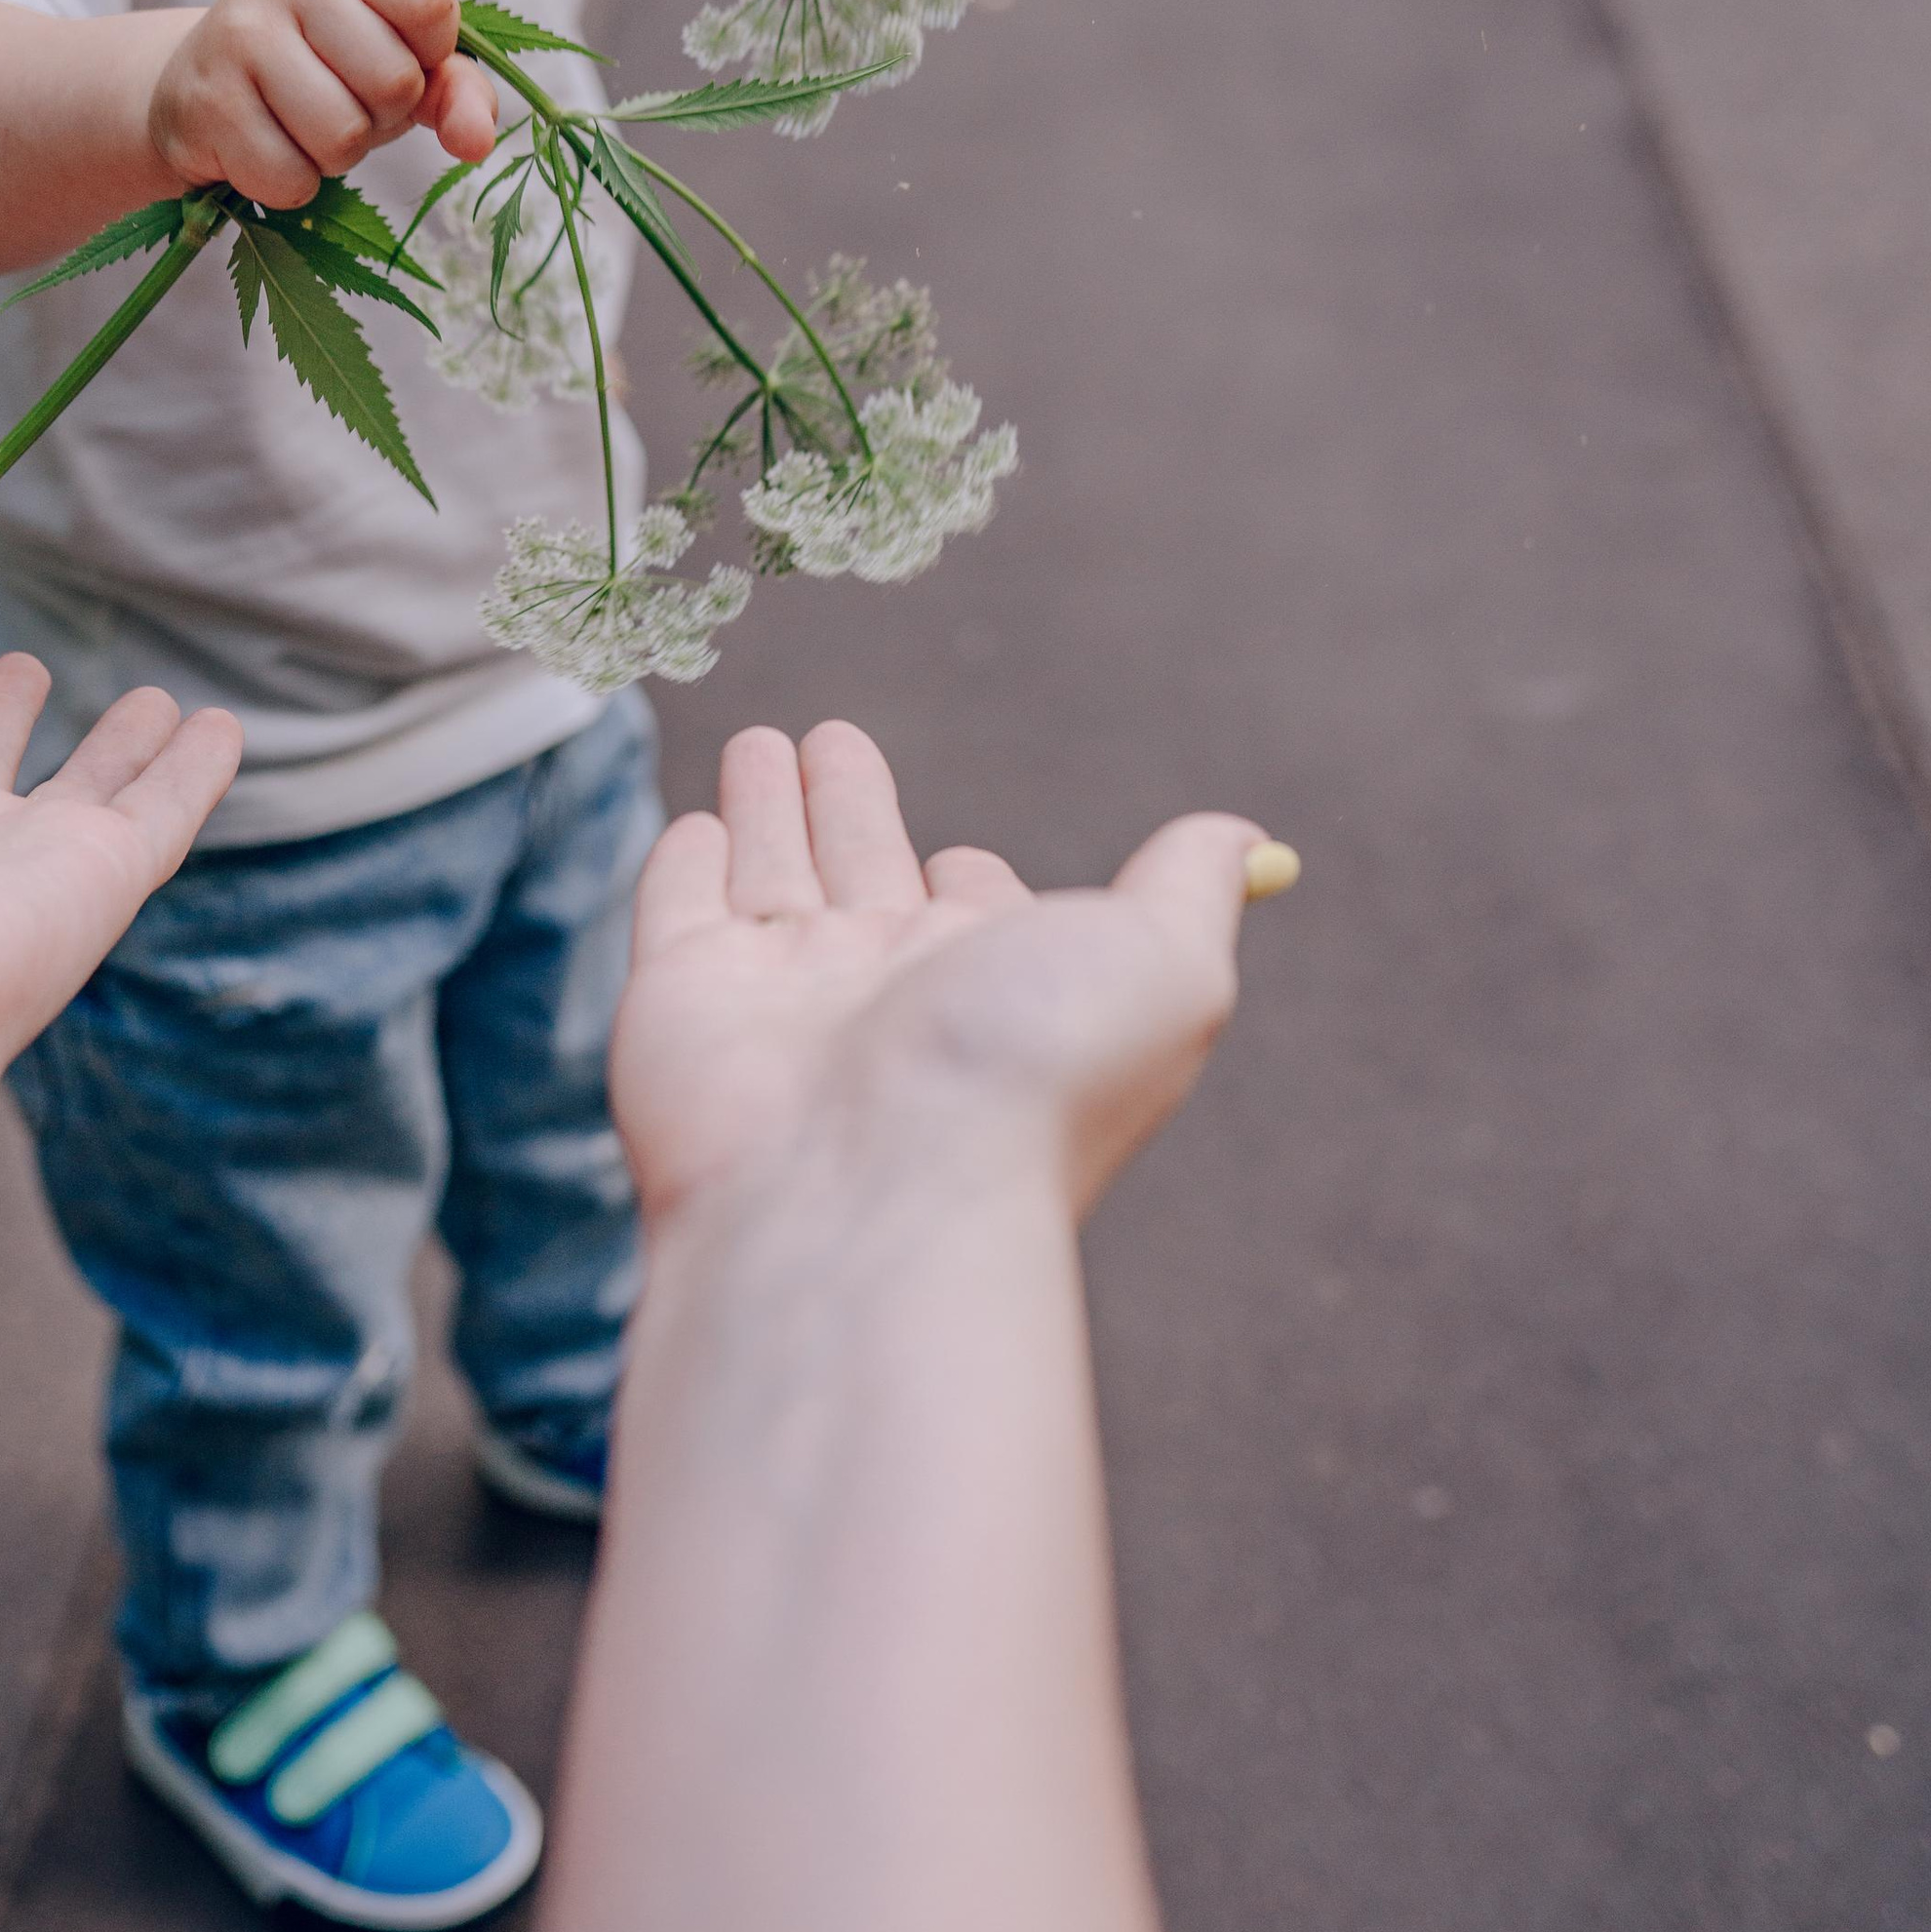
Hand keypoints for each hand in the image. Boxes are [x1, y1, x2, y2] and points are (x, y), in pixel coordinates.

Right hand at [147, 0, 494, 211]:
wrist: (199, 88)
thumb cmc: (321, 65)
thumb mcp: (400, 56)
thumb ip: (455, 88)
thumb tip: (476, 142)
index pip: (431, 5)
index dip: (429, 51)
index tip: (393, 47)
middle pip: (393, 81)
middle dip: (382, 113)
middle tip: (341, 95)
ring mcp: (240, 32)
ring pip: (343, 135)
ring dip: (336, 153)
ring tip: (305, 121)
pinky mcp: (208, 99)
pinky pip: (289, 177)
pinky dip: (291, 182)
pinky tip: (268, 145)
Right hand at [613, 721, 1268, 1228]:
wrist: (876, 1193)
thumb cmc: (1031, 1079)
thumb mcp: (1166, 966)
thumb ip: (1190, 888)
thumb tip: (1250, 841)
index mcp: (991, 985)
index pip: (975, 911)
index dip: (972, 879)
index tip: (963, 858)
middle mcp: (884, 991)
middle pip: (863, 873)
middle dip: (851, 806)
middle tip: (833, 739)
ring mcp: (779, 999)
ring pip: (771, 875)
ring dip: (769, 807)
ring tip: (766, 742)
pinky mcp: (680, 998)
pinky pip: (680, 910)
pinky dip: (683, 863)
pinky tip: (693, 827)